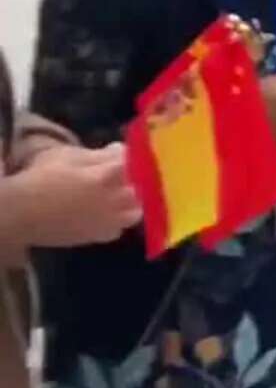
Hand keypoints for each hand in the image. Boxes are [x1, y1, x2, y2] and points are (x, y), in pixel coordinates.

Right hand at [11, 143, 141, 246]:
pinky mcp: (96, 237)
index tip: (138, 153)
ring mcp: (107, 221)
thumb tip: (120, 150)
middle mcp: (114, 199)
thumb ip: (98, 154)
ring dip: (133, 202)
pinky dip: (117, 221)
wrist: (20, 213)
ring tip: (124, 195)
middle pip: (143, 189)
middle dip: (140, 180)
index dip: (139, 157)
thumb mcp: (67, 156)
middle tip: (132, 174)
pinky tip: (108, 214)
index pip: (137, 164)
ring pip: (136, 212)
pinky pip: (118, 230)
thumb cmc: (41, 179)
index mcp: (107, 175)